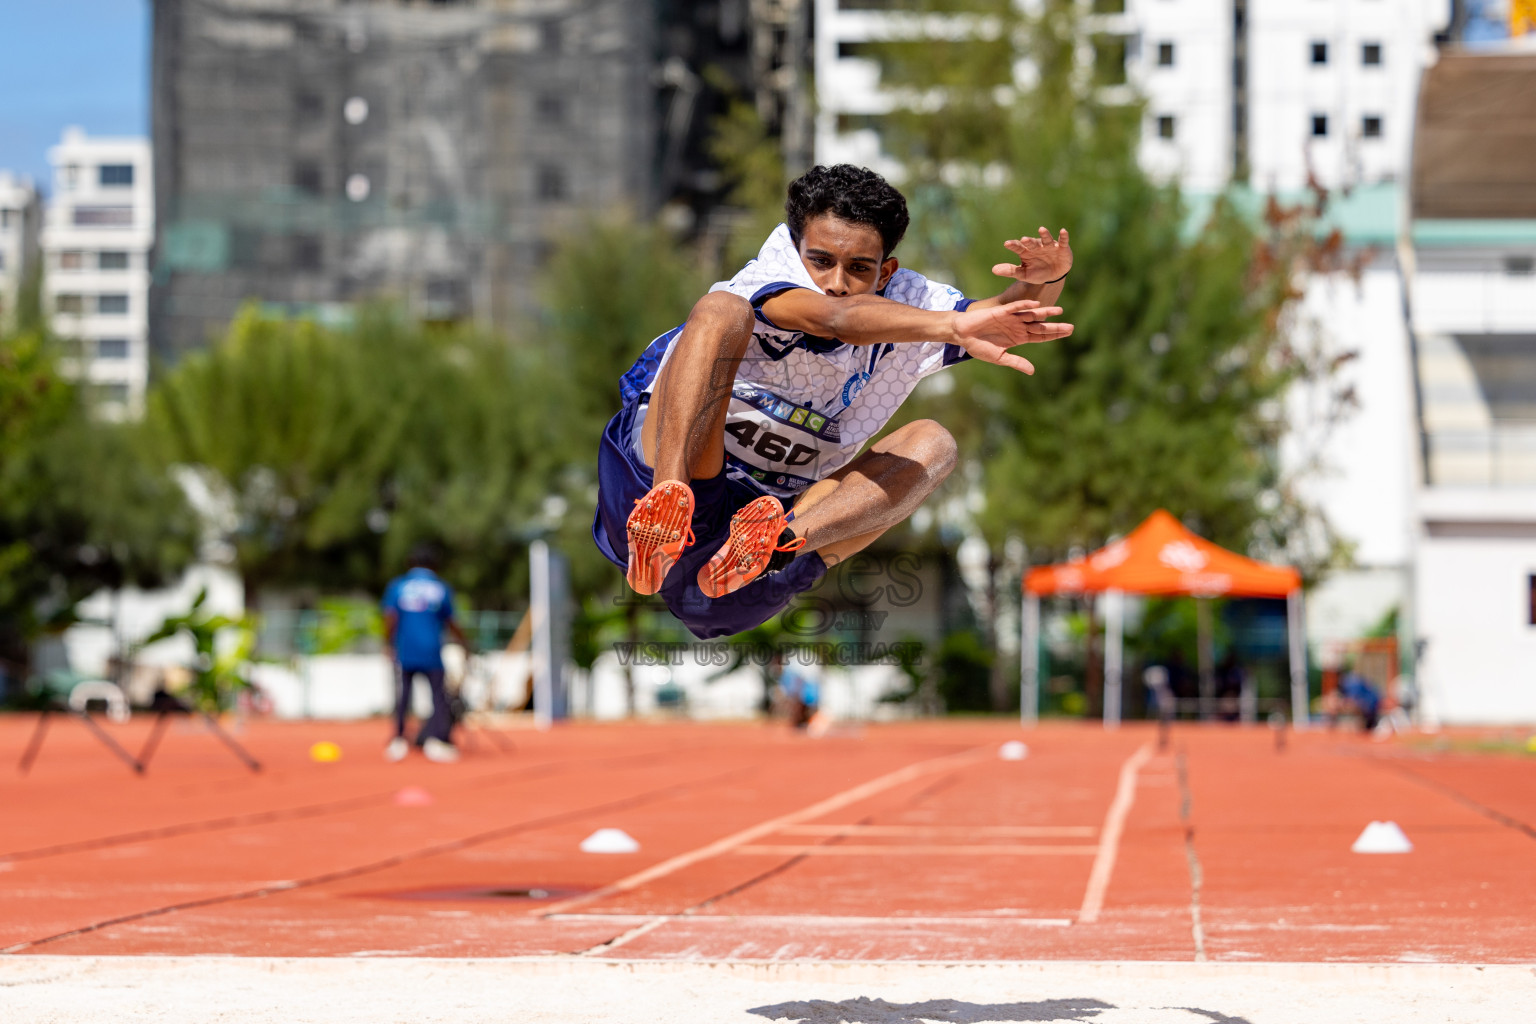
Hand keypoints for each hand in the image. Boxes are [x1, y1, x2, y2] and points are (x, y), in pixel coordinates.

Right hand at [953, 300, 1072, 374]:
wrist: (962, 335)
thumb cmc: (978, 347)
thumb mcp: (999, 357)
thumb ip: (1016, 362)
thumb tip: (1032, 371)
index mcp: (1019, 338)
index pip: (1040, 337)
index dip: (1053, 335)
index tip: (1068, 334)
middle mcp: (1018, 327)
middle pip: (1040, 326)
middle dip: (1055, 327)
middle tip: (1071, 328)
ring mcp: (1011, 318)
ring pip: (1031, 315)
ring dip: (1045, 313)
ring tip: (1059, 311)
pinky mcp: (1001, 311)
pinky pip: (1015, 307)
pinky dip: (1025, 306)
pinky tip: (1036, 306)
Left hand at [993, 227, 1071, 285]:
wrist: (1054, 275)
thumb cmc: (1037, 273)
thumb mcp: (1023, 274)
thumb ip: (1010, 271)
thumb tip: (993, 270)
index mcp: (1026, 252)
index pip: (1018, 247)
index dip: (1013, 245)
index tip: (1007, 244)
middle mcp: (1037, 247)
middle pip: (1032, 243)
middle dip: (1029, 241)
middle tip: (1024, 239)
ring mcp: (1049, 246)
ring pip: (1046, 239)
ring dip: (1044, 234)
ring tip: (1041, 229)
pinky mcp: (1062, 247)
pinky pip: (1063, 241)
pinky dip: (1063, 236)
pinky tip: (1063, 231)